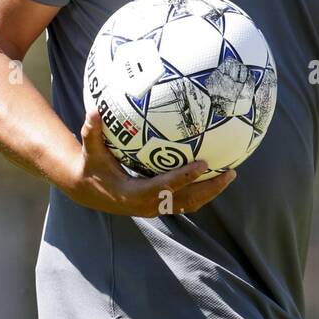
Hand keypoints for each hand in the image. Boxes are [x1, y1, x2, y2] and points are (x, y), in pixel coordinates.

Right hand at [65, 108, 236, 216]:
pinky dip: (202, 192)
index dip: (184, 177)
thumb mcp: (91, 150)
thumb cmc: (92, 166)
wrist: (88, 191)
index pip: (164, 187)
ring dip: (211, 191)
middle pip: (185, 200)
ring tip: (230, 174)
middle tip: (229, 172)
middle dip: (208, 188)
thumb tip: (93, 110)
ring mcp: (155, 208)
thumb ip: (92, 132)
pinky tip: (216, 176)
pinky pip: (185, 201)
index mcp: (133, 193)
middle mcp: (147, 205)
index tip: (204, 164)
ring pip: (189, 204)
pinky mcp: (159, 206)